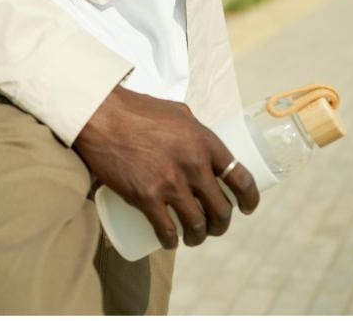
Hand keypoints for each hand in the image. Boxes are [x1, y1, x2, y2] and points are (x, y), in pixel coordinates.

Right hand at [73, 86, 258, 249]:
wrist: (103, 116)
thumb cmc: (138, 110)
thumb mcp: (178, 113)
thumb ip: (194, 129)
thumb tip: (203, 144)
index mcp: (205, 141)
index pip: (240, 177)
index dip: (250, 198)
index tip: (248, 207)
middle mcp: (193, 164)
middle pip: (221, 208)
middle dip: (222, 224)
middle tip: (215, 226)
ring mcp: (170, 183)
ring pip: (197, 224)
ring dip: (199, 237)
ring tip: (194, 238)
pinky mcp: (146, 197)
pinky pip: (166, 230)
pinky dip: (171, 242)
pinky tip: (171, 242)